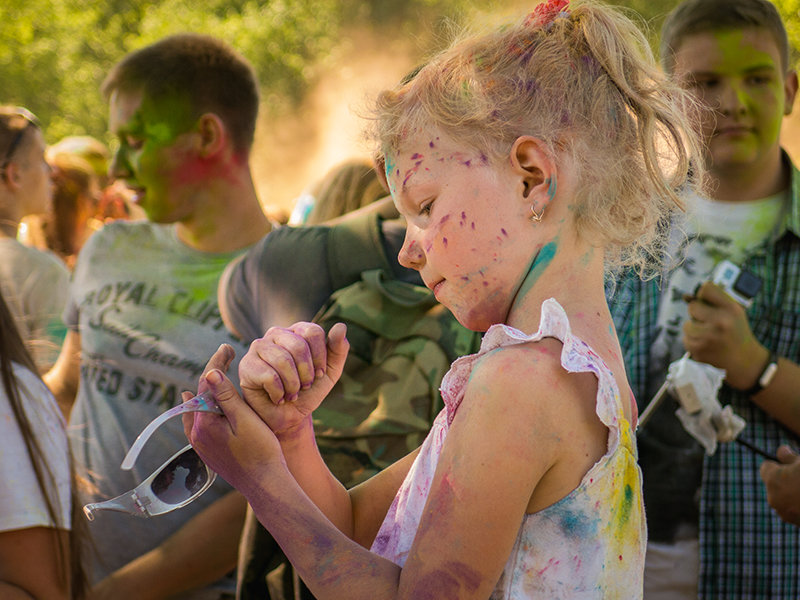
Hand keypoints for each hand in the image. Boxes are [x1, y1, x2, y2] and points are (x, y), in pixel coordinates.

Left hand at [183, 364, 284, 496]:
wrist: (265, 484)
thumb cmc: (261, 451)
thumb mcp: (246, 419)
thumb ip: (226, 396)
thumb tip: (209, 372)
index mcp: (204, 423)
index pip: (205, 384)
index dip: (216, 363)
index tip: (227, 347)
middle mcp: (196, 434)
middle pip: (200, 395)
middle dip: (212, 374)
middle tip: (226, 355)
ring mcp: (201, 445)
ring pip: (199, 409)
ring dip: (209, 391)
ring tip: (217, 373)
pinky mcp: (208, 452)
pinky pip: (201, 423)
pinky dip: (206, 408)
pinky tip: (203, 403)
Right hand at [238, 322, 348, 437]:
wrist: (287, 417)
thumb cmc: (307, 392)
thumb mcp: (330, 373)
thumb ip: (338, 350)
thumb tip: (341, 326)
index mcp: (297, 331)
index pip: (313, 332)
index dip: (320, 358)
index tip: (319, 375)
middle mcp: (276, 333)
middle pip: (298, 346)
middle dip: (307, 374)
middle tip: (304, 387)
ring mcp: (258, 347)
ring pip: (283, 361)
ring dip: (293, 385)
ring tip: (292, 394)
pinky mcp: (246, 365)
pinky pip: (269, 376)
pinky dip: (280, 393)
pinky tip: (278, 398)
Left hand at [682, 281, 767, 389]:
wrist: (745, 362)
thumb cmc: (736, 332)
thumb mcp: (734, 312)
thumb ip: (714, 301)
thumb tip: (685, 296)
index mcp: (732, 310)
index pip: (707, 288)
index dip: (703, 294)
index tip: (707, 301)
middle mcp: (721, 322)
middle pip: (693, 306)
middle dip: (697, 312)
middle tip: (708, 321)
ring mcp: (709, 338)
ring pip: (687, 325)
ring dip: (694, 328)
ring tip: (709, 334)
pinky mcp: (699, 351)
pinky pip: (686, 339)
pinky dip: (693, 341)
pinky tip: (706, 344)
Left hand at [760, 445, 799, 525]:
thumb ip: (789, 456)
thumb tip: (781, 450)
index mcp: (773, 479)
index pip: (766, 467)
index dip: (778, 463)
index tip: (790, 464)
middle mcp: (773, 497)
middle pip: (774, 483)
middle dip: (786, 479)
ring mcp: (783, 512)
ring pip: (783, 497)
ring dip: (792, 493)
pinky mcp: (794, 522)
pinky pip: (791, 509)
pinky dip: (799, 505)